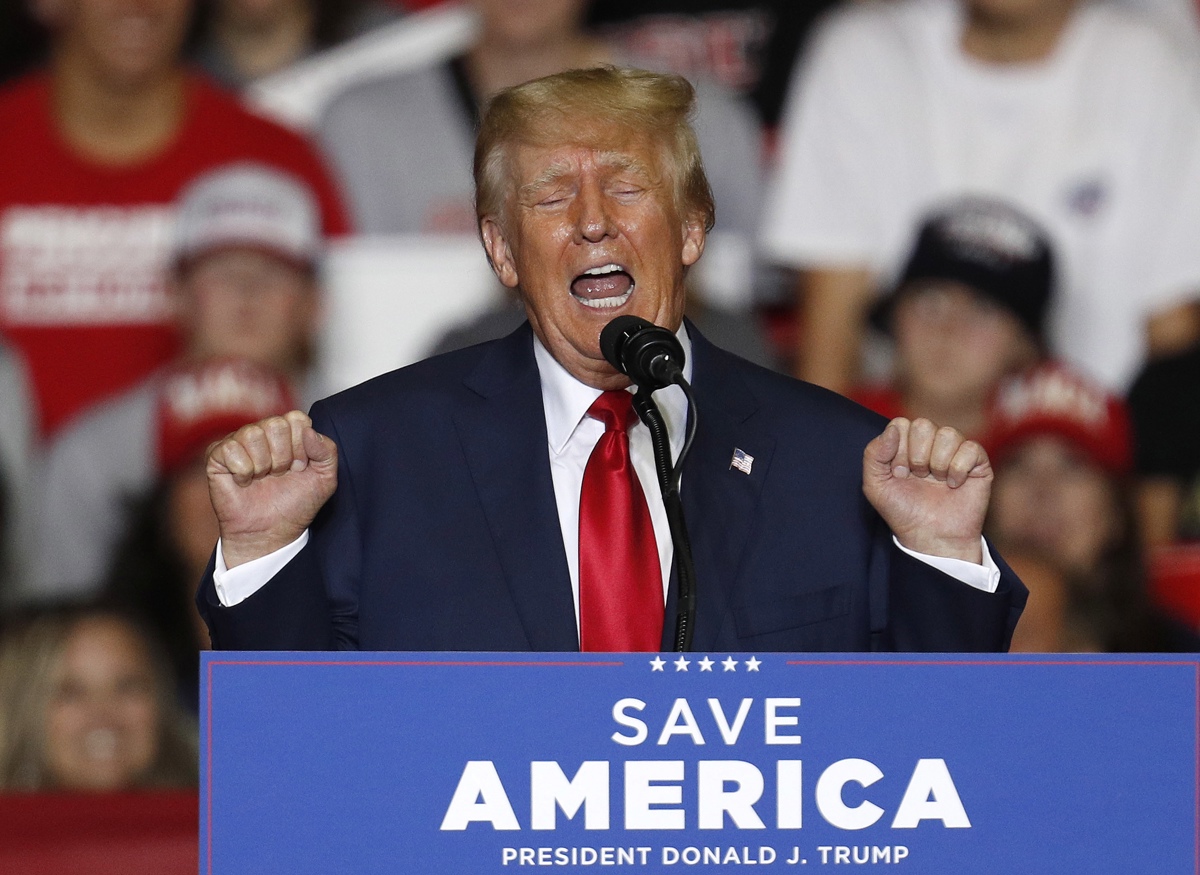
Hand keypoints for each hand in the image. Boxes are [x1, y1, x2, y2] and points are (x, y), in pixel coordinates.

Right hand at [206, 410, 337, 567]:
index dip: (301, 447)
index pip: (296, 419)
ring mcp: (238, 442)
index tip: (299, 468)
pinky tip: (244, 482)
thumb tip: (308, 430)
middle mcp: (262, 432)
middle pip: (275, 424)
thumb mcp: (326, 479)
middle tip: (280, 475)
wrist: (271, 533)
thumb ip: (327, 451)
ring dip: (263, 465)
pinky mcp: (217, 456)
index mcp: (288, 432)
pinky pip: (230, 449)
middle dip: (283, 457)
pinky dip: (242, 471)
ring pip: (252, 434)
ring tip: (263, 478)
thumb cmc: (297, 504)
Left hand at [862, 417, 989, 563]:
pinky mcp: (978, 462)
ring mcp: (955, 450)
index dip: (898, 449)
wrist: (931, 537)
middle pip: (923, 425)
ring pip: (948, 434)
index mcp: (907, 443)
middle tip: (918, 477)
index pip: (901, 424)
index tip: (899, 473)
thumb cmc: (903, 511)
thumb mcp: (875, 485)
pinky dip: (958, 469)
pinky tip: (954, 484)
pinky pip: (970, 448)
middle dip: (917, 456)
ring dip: (937, 463)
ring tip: (936, 481)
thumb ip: (874, 454)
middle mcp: (931, 443)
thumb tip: (893, 429)